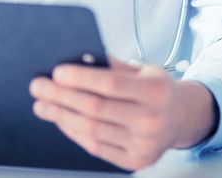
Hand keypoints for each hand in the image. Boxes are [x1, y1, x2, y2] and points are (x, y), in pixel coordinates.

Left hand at [30, 57, 217, 170]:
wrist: (183, 118)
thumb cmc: (157, 89)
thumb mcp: (144, 70)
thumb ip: (113, 65)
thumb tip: (78, 58)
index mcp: (156, 91)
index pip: (111, 84)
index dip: (81, 78)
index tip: (56, 72)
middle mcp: (152, 120)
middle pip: (96, 109)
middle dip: (61, 97)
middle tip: (38, 87)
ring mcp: (144, 144)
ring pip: (92, 130)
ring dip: (61, 116)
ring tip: (42, 105)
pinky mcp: (135, 162)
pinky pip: (95, 147)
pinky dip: (74, 132)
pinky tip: (61, 120)